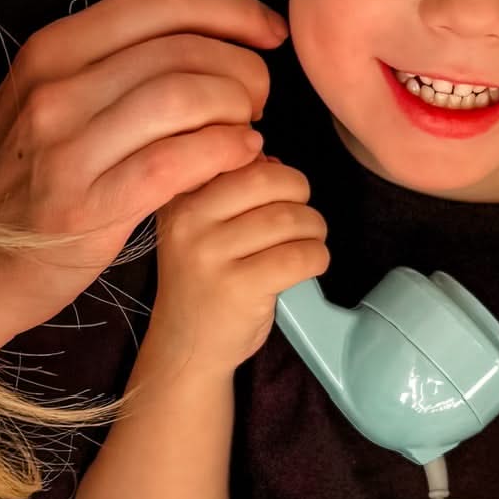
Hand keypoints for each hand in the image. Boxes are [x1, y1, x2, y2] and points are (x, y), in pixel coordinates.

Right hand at [0, 0, 284, 365]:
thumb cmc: (23, 175)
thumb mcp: (46, 86)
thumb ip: (102, 20)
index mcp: (50, 50)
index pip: (160, 2)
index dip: (232, 8)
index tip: (268, 31)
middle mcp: (55, 91)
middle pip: (182, 50)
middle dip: (243, 66)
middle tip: (259, 92)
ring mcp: (67, 150)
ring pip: (185, 99)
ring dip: (237, 108)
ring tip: (249, 125)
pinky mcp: (87, 207)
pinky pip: (176, 163)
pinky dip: (222, 152)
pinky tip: (239, 155)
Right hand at [149, 155, 329, 375]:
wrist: (186, 346)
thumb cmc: (204, 280)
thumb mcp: (201, 225)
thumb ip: (231, 186)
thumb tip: (271, 159)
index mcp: (180, 197)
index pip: (233, 152)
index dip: (270, 166)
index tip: (275, 189)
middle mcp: (189, 221)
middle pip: (269, 180)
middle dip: (300, 194)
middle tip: (300, 216)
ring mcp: (211, 255)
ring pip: (290, 219)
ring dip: (314, 229)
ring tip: (306, 243)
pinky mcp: (239, 288)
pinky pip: (300, 256)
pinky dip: (318, 257)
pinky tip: (308, 265)